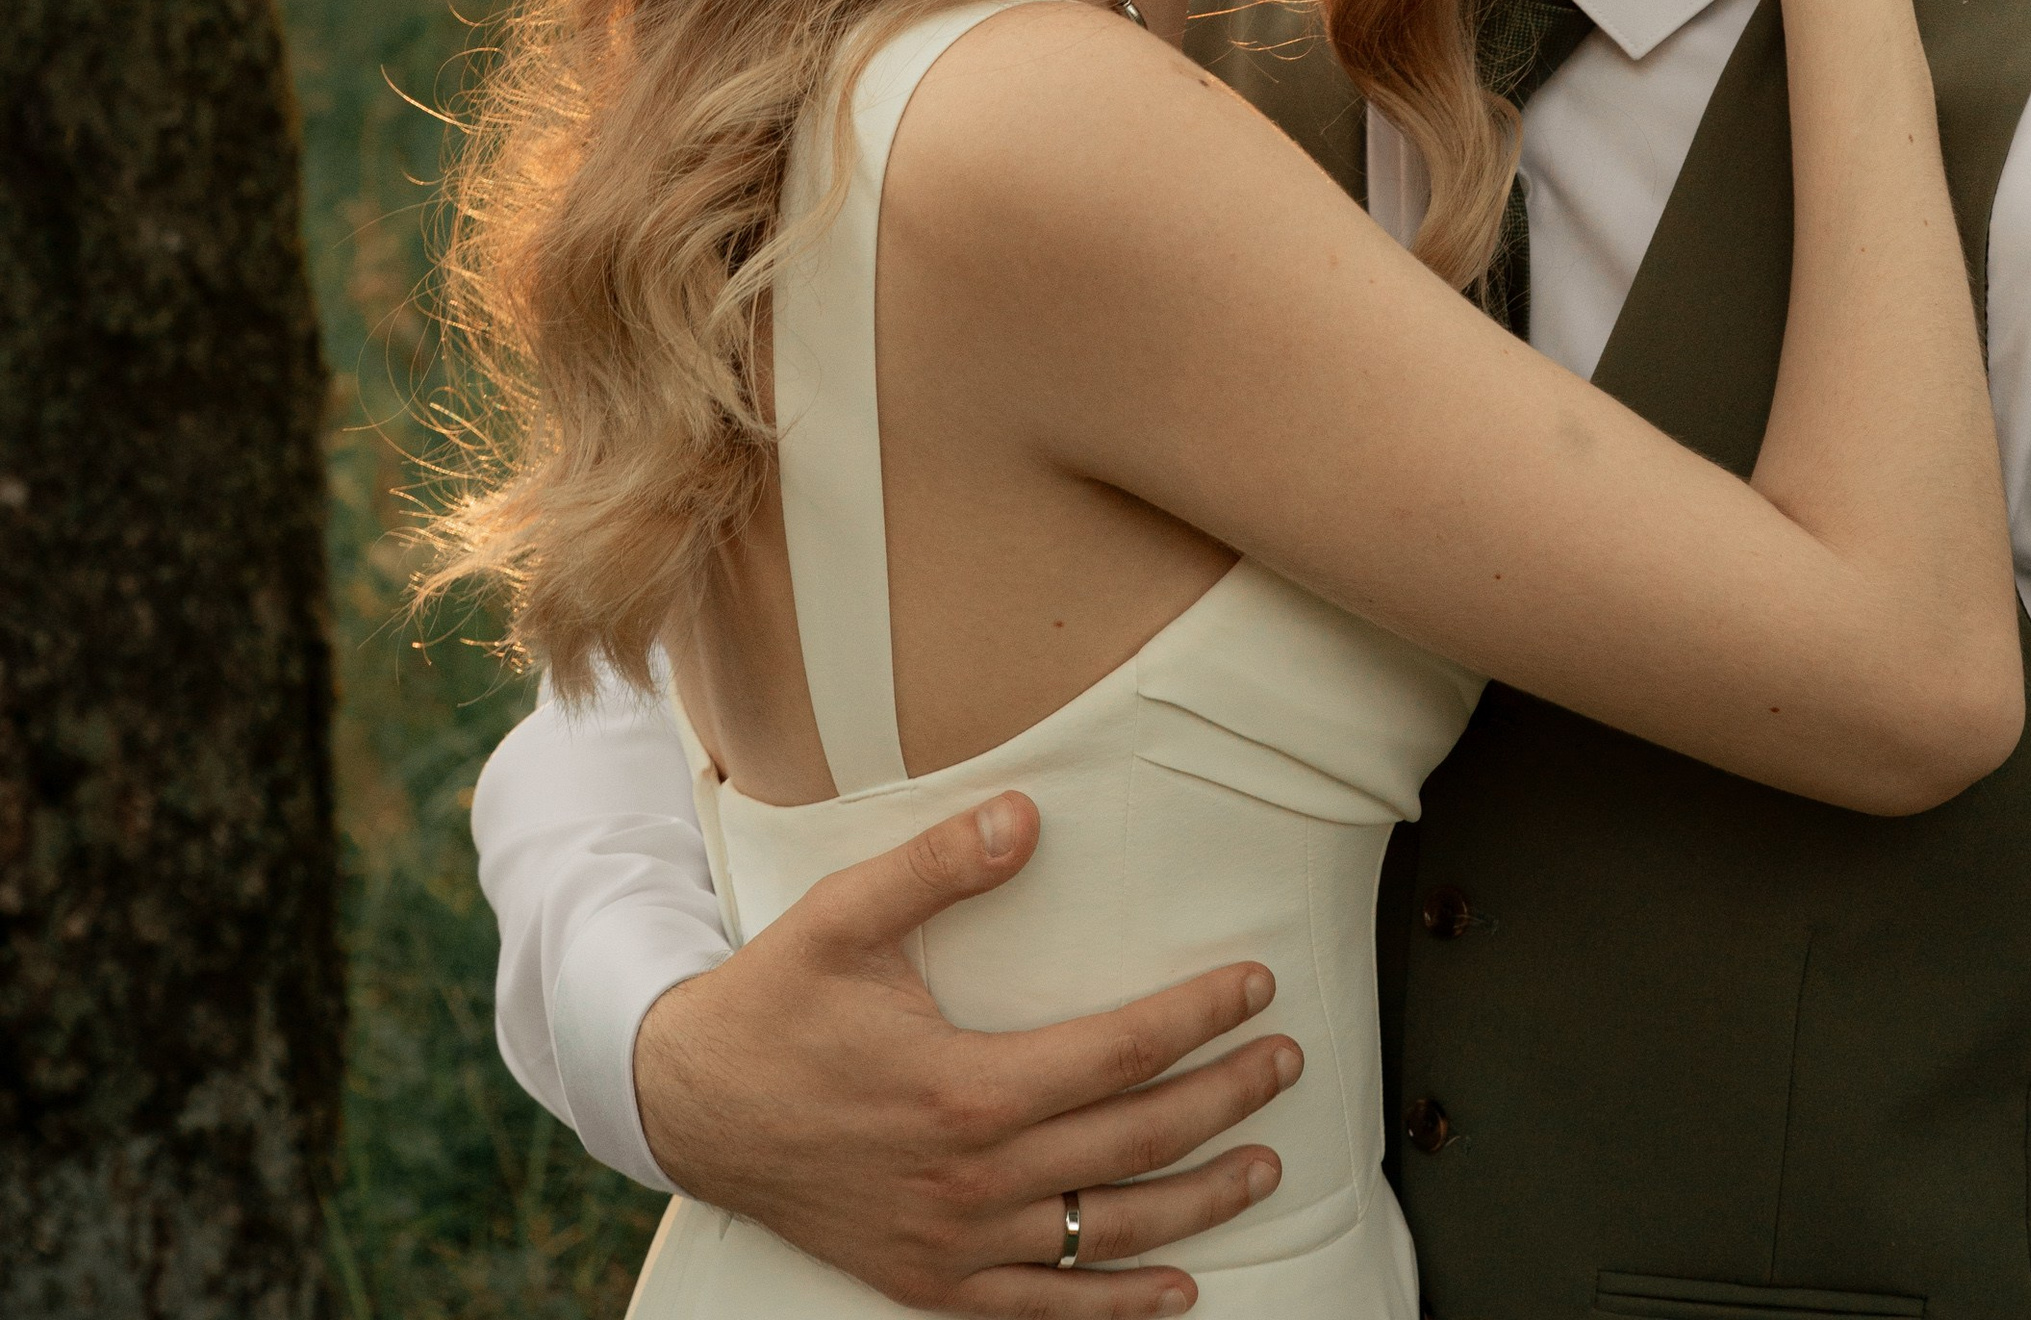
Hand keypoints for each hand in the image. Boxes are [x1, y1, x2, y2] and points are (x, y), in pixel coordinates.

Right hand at [633, 791, 1302, 1313]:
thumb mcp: (844, 918)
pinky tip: (1178, 1294)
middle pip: (1134, 1144)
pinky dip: (1120, 1309)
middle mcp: (972, 1179)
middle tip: (1285, 1063)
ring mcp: (955, 1243)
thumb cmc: (773, 1008)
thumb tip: (1024, 817)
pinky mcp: (931, 1282)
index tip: (1255, 987)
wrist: (689, 1107)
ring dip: (1199, 1203)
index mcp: (964, 1088)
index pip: (1119, 1051)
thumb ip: (939, 867)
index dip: (1198, 1018)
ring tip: (1263, 1167)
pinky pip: (1047, 1310)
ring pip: (1109, 1234)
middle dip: (1224, 1101)